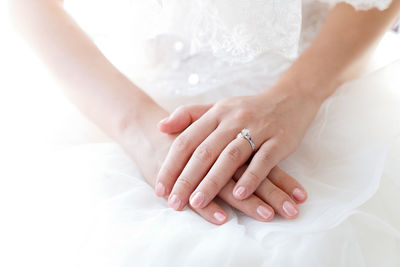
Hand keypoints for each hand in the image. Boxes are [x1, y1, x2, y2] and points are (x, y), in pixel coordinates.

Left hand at [119, 103, 301, 223]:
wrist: (290, 98)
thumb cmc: (247, 109)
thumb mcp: (217, 107)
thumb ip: (189, 115)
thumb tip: (160, 126)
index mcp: (216, 114)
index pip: (187, 140)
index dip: (171, 165)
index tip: (160, 188)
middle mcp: (234, 120)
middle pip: (205, 152)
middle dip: (187, 179)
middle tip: (174, 203)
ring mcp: (258, 129)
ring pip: (230, 157)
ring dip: (213, 182)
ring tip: (197, 203)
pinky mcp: (279, 140)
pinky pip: (264, 161)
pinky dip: (251, 178)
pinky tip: (240, 195)